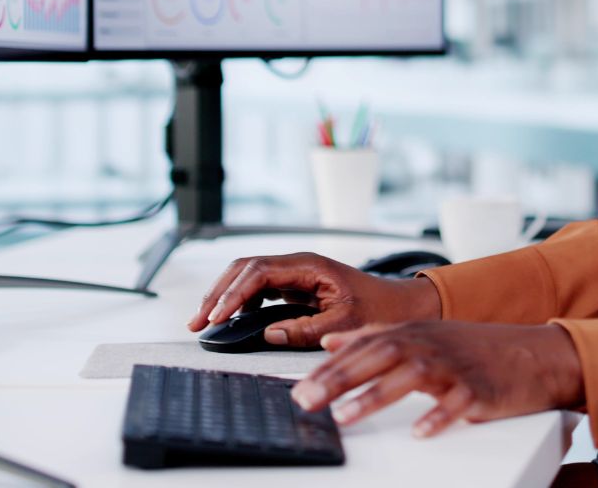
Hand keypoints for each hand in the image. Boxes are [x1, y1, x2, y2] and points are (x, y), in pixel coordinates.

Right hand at [187, 253, 441, 346]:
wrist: (400, 305)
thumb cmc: (379, 309)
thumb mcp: (345, 324)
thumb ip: (306, 329)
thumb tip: (268, 333)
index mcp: (309, 265)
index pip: (259, 272)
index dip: (233, 294)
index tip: (216, 316)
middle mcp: (298, 264)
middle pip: (245, 269)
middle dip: (218, 292)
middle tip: (197, 321)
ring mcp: (295, 273)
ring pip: (248, 276)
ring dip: (224, 295)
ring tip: (204, 321)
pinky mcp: (294, 286)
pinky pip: (259, 288)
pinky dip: (239, 301)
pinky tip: (229, 319)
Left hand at [292, 321, 583, 437]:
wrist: (532, 353)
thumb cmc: (472, 349)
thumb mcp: (421, 336)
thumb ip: (373, 337)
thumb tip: (329, 342)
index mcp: (412, 334)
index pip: (362, 346)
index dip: (329, 366)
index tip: (299, 386)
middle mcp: (429, 345)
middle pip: (378, 357)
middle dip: (339, 379)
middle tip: (307, 400)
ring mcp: (455, 366)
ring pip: (411, 377)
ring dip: (376, 396)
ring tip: (346, 416)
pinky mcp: (480, 389)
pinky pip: (457, 403)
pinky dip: (438, 416)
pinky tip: (420, 432)